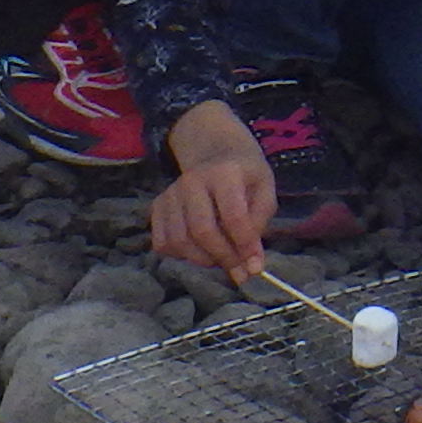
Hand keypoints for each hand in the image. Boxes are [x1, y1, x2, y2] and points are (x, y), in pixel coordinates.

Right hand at [148, 104, 272, 283]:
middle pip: (202, 230)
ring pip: (179, 240)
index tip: (255, 267)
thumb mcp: (264, 189)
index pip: (233, 215)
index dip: (245, 245)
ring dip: (203, 259)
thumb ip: (260, 222)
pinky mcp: (157, 206)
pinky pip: (162, 242)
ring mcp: (170, 193)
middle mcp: (192, 181)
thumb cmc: (244, 175)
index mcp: (225, 173)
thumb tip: (251, 263)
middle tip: (239, 270)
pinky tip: (199, 249)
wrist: (214, 152)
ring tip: (221, 257)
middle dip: (223, 257)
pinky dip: (181, 255)